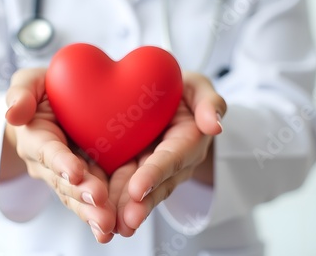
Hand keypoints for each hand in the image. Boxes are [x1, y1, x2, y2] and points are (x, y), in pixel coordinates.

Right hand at [2, 68, 115, 242]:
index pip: (47, 151)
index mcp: (36, 137)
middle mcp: (48, 163)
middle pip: (63, 181)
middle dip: (80, 193)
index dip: (60, 162)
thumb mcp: (29, 83)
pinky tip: (113, 227)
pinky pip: (90, 200)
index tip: (75, 172)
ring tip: (107, 224)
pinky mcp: (84, 180)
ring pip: (76, 196)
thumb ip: (21, 94)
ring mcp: (65, 175)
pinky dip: (100, 213)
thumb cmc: (42, 93)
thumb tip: (13, 113)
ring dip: (91, 211)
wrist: (50, 110)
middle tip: (99, 202)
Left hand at [110, 71, 225, 235]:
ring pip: (140, 191)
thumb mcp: (198, 88)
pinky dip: (113, 201)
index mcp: (187, 139)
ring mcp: (153, 169)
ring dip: (126, 209)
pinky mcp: (134, 170)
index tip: (138, 189)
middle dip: (141, 203)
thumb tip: (215, 126)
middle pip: (156, 184)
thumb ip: (209, 103)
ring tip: (112, 226)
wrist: (166, 99)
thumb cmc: (182, 91)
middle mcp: (172, 162)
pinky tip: (100, 215)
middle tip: (125, 220)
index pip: (172, 158)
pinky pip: (124, 186)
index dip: (155, 173)